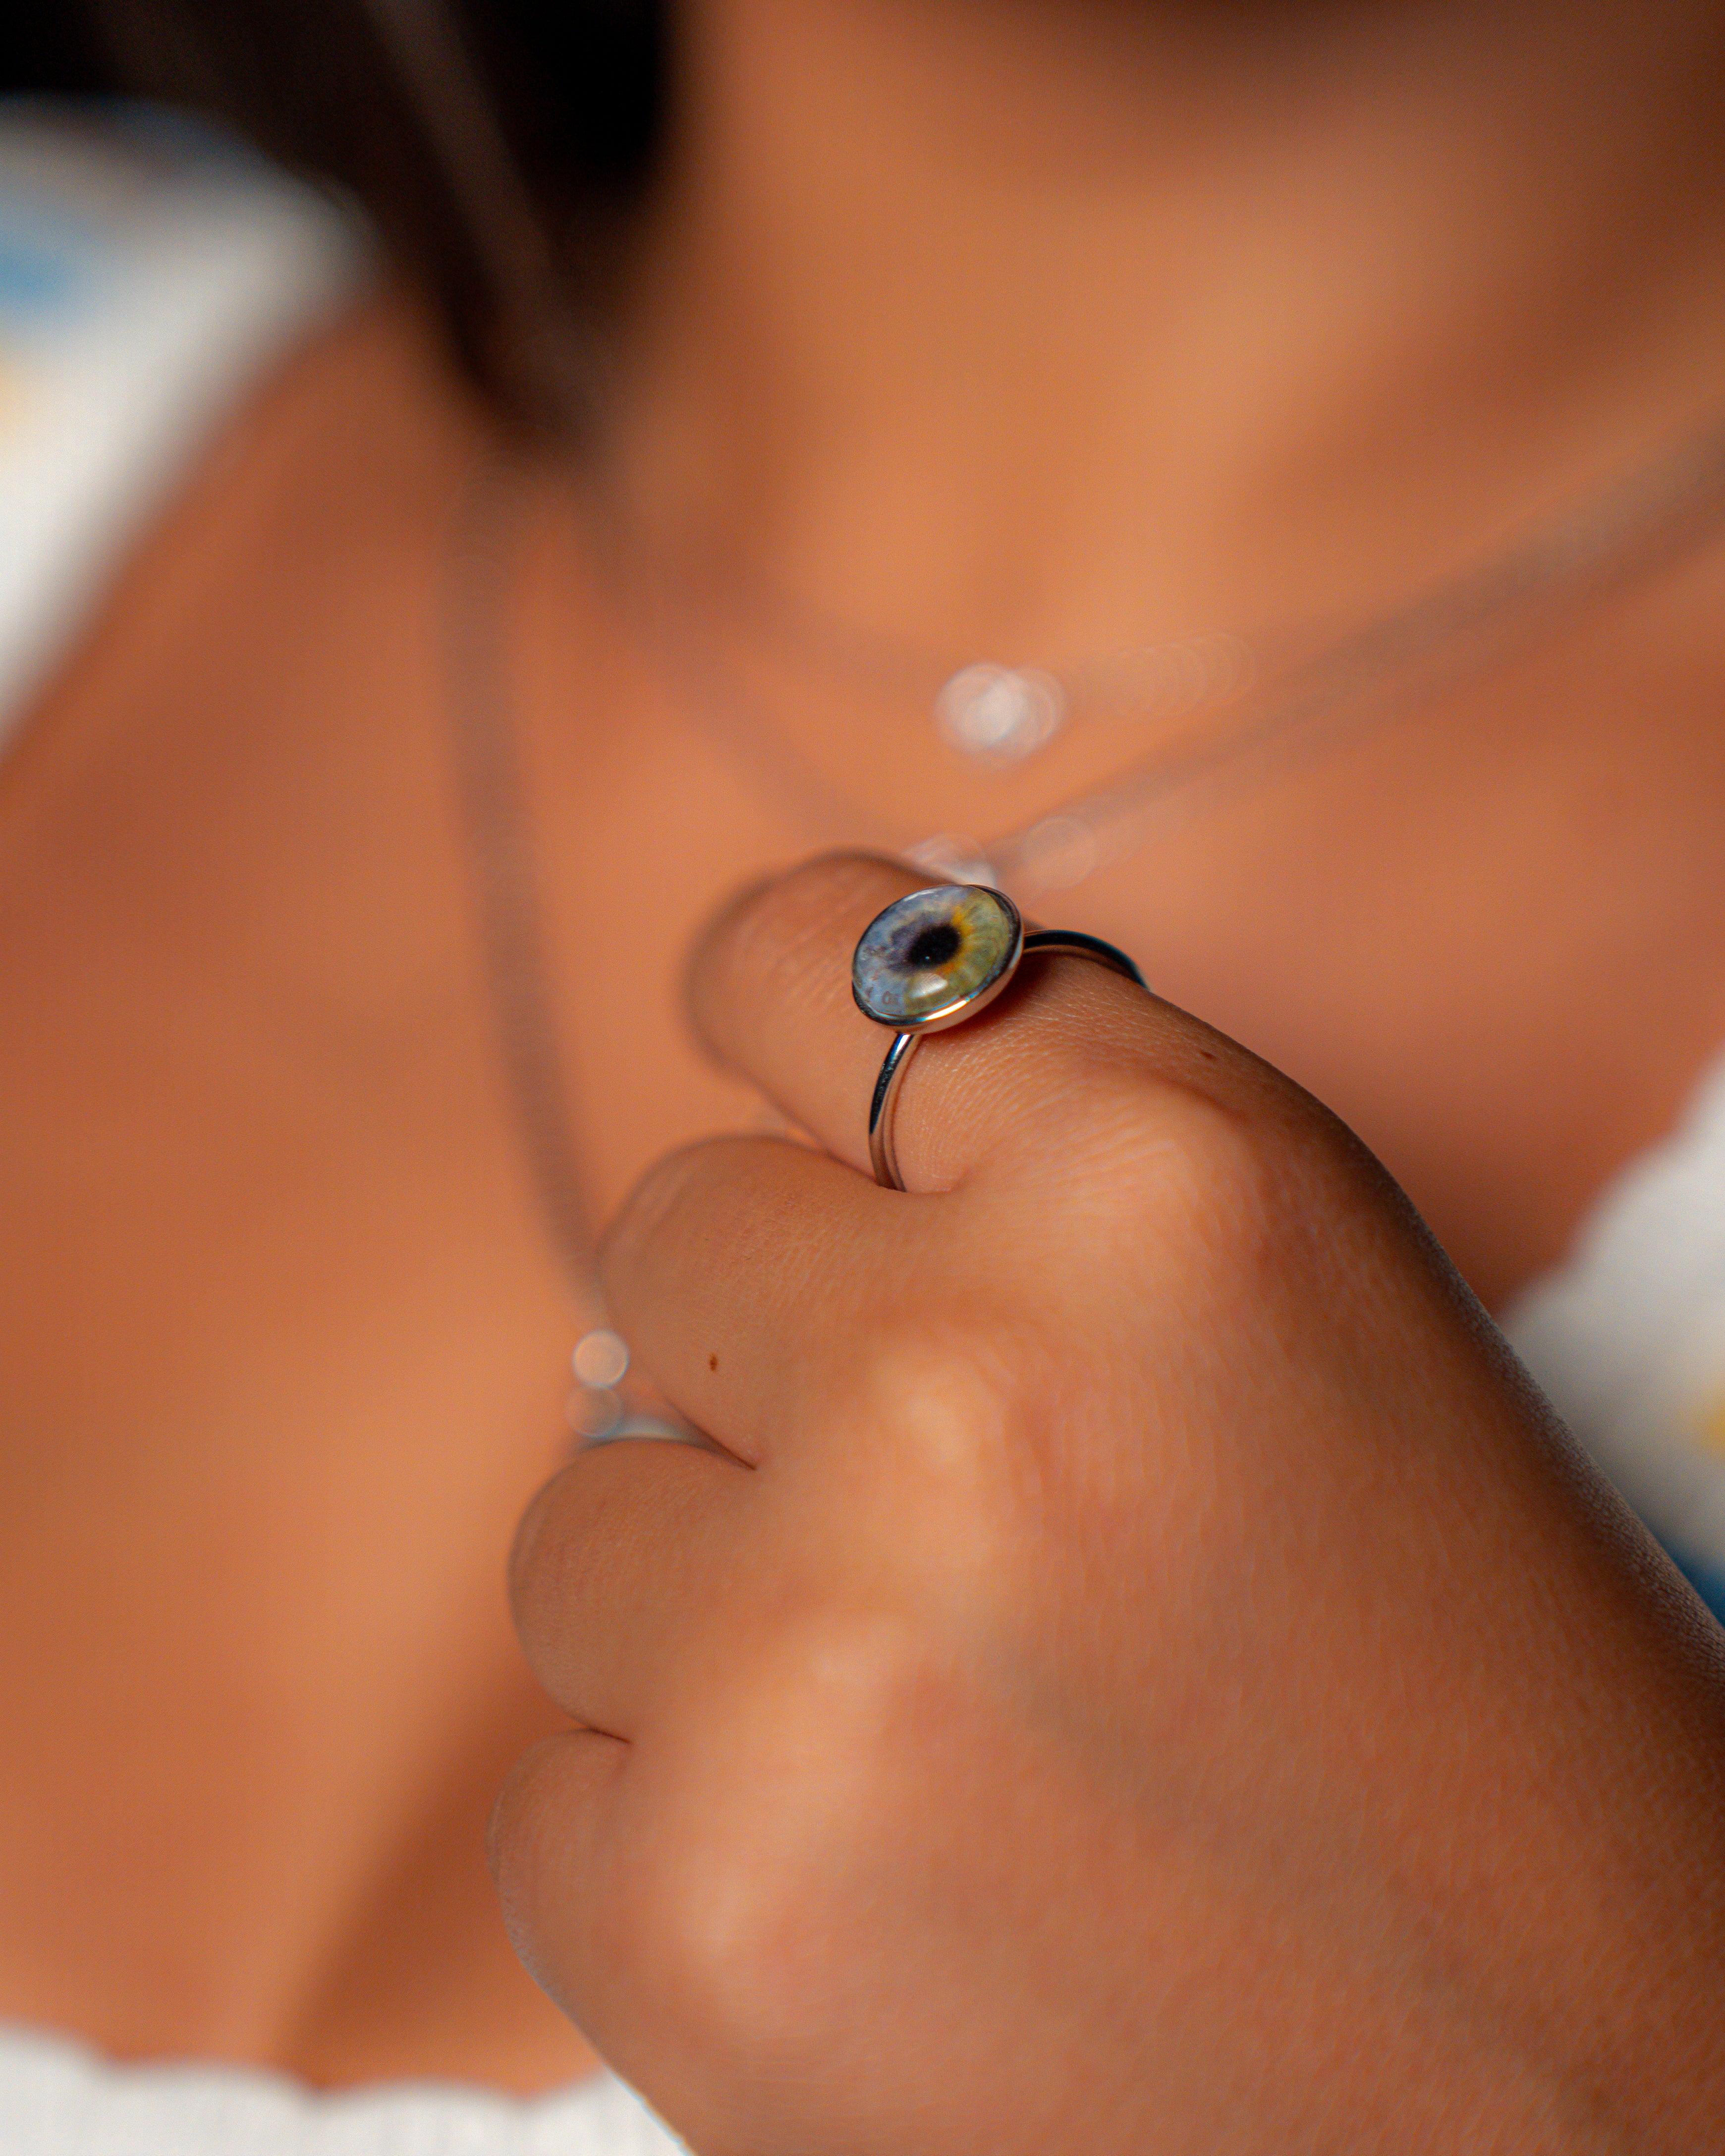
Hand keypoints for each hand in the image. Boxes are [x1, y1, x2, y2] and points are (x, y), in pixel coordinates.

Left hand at [491, 854, 1724, 2154]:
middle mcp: (975, 1375)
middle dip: (773, 1361)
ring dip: (719, 1615)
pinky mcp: (698, 1911)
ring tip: (952, 1742)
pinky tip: (893, 1899)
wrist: (1574, 2106)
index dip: (764, 1007)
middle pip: (666, 1241)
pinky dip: (685, 1830)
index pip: (815, 965)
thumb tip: (774, 1142)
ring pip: (578, 1524)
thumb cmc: (1446, 1695)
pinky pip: (551, 1784)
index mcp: (1176, 1184)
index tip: (761, 1073)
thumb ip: (1042, 1173)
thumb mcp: (1298, 1320)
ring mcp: (814, 1652)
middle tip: (963, 1519)